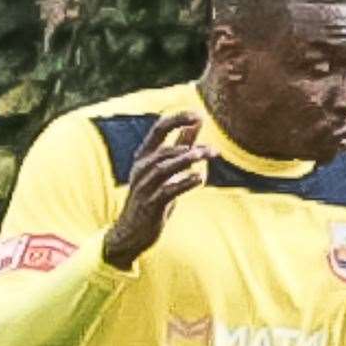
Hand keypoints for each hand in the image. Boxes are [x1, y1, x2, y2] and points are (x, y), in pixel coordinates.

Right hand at [101, 112, 212, 269]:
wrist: (133, 231)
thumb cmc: (152, 197)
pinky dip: (182, 183)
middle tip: (213, 150)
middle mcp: (141, 167)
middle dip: (188, 145)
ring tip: (206, 156)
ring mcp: (144, 186)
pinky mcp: (150, 204)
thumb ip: (182, 146)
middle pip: (164, 148)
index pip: (158, 129)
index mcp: (145, 156)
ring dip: (186, 160)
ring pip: (164, 167)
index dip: (177, 119)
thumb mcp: (168, 170)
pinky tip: (198, 179)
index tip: (199, 115)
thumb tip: (196, 124)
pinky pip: (166, 191)